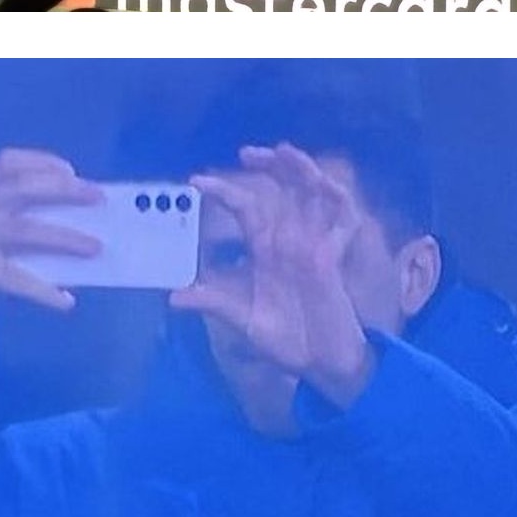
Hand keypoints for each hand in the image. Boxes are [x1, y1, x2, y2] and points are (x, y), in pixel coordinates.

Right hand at [0, 149, 103, 354]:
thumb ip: (23, 229)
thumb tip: (82, 228)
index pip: (7, 163)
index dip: (41, 161)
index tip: (72, 171)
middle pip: (21, 188)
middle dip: (64, 190)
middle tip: (98, 198)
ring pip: (24, 229)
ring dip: (65, 237)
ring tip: (96, 248)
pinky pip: (15, 277)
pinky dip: (45, 290)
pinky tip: (66, 302)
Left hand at [171, 144, 374, 408]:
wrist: (318, 364)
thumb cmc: (283, 339)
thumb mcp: (243, 319)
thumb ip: (215, 303)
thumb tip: (173, 297)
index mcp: (264, 248)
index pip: (244, 208)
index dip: (223, 192)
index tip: (196, 182)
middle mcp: (288, 238)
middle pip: (281, 189)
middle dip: (268, 166)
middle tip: (247, 153)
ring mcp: (314, 244)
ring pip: (312, 194)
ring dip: (301, 170)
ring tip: (284, 152)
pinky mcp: (335, 257)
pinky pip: (343, 222)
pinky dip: (339, 201)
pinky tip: (326, 186)